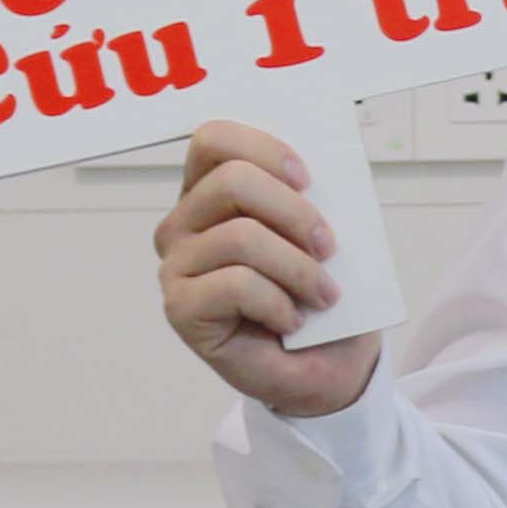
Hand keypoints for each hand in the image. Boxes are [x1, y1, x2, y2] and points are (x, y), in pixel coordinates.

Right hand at [154, 120, 374, 416]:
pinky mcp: (181, 309)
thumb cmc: (322, 296)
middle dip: (295, 212)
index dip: (263, 149)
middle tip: (330, 247)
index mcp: (211, 194)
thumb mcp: (324, 239)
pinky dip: (279, 304)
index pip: (214, 140)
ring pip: (240, 236)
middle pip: (232, 182)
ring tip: (323, 296)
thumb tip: (319, 178)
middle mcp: (183, 225)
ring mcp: (177, 266)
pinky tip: (292, 322)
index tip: (309, 178)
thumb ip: (311, 202)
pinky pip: (236, 285)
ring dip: (299, 268)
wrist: (328, 367)